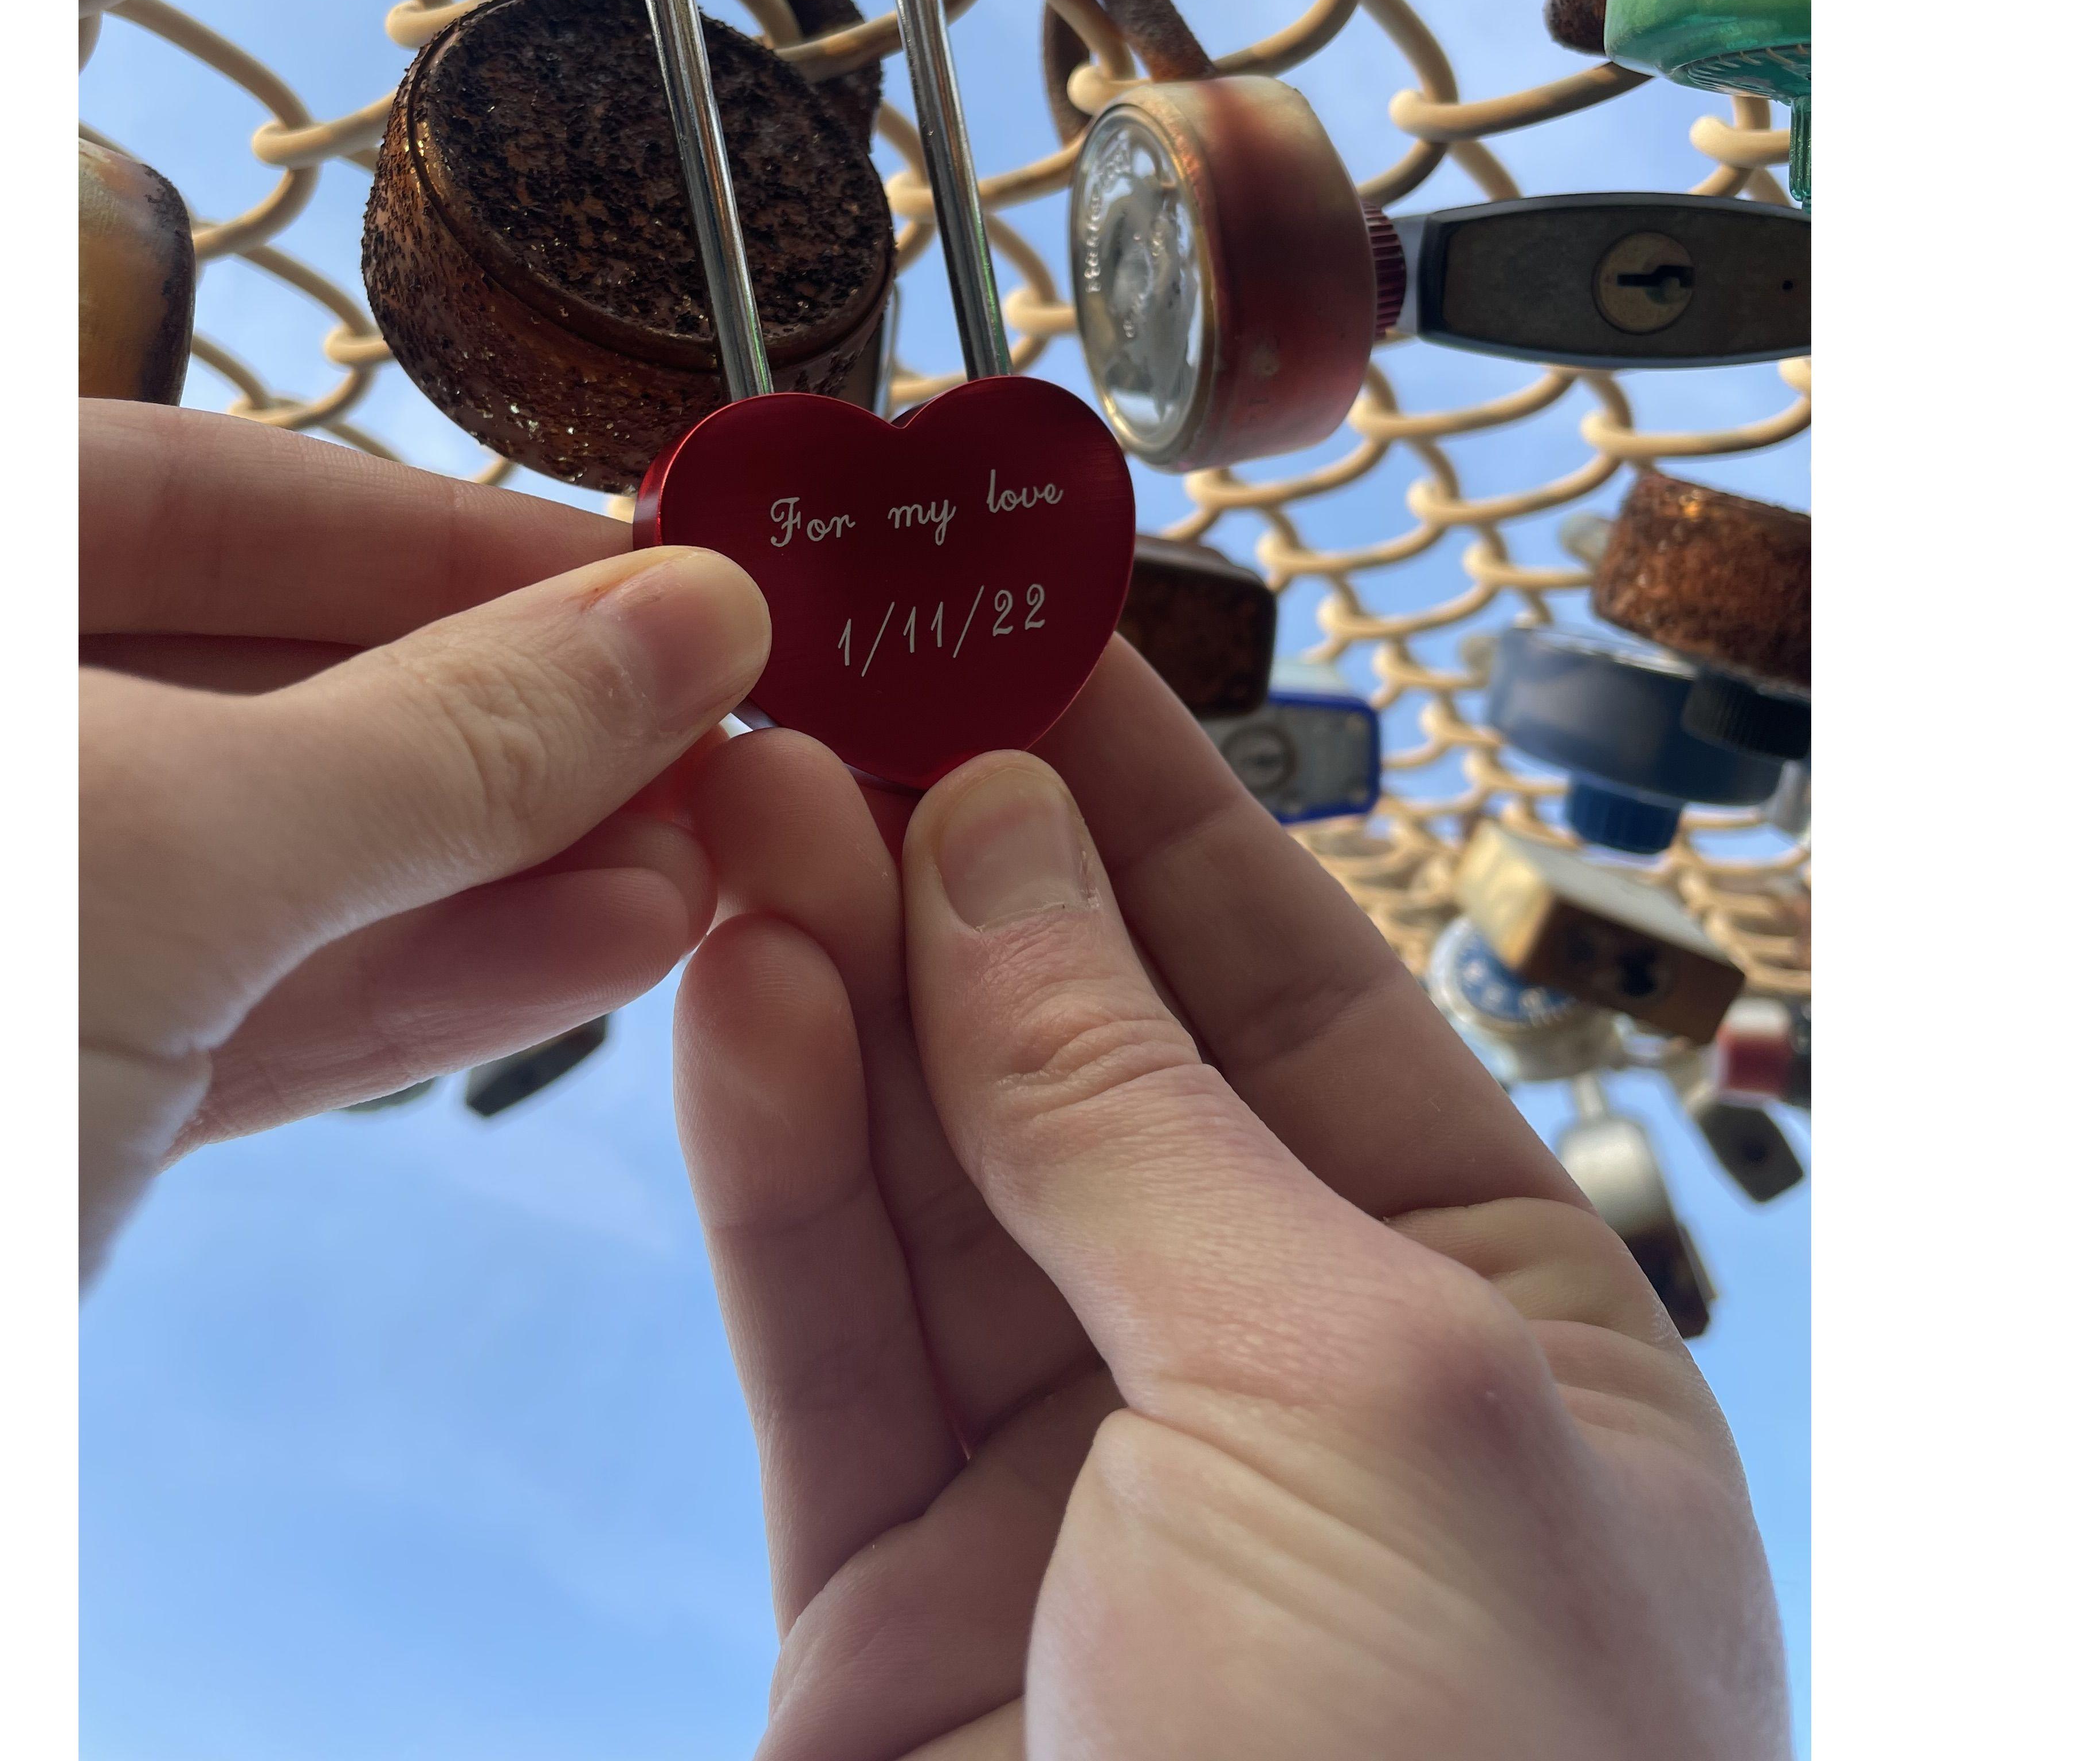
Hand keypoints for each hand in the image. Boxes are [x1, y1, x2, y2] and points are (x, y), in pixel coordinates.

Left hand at [79, 403, 767, 1283]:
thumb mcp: (172, 847)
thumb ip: (449, 731)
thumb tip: (690, 618)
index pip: (213, 485)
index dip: (456, 523)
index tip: (663, 570)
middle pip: (271, 676)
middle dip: (513, 716)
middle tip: (721, 730)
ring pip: (284, 858)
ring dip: (512, 860)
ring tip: (710, 851)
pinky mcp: (35, 1095)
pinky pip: (259, 1000)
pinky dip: (434, 979)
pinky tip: (610, 946)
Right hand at [673, 646, 1785, 1758]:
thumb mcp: (1347, 1383)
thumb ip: (1138, 1107)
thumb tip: (1008, 840)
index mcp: (1484, 1312)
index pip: (1280, 973)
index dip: (1139, 788)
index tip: (1015, 625)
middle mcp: (1277, 1377)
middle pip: (1078, 1052)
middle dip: (951, 862)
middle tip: (830, 682)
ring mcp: (1074, 1486)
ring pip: (929, 1164)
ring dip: (832, 970)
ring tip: (742, 793)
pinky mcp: (891, 1594)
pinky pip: (829, 1312)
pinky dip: (775, 1144)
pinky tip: (735, 985)